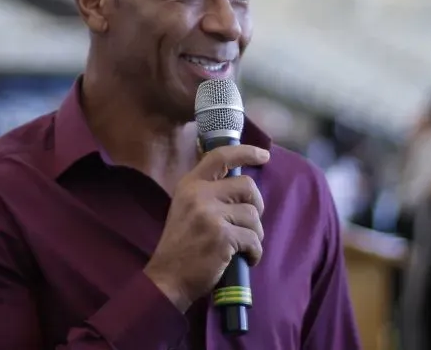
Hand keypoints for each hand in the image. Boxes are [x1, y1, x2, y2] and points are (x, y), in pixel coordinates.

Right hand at [145, 144, 269, 311]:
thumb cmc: (181, 245)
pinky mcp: (222, 237)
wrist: (167, 278)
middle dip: (257, 204)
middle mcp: (200, 194)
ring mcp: (211, 215)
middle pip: (247, 186)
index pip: (221, 156)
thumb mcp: (186, 207)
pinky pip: (253, 239)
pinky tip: (247, 259)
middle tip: (252, 221)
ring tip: (243, 246)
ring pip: (253, 215)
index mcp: (190, 184)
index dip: (246, 152)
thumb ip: (208, 193)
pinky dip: (255, 252)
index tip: (264, 155)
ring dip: (255, 234)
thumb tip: (243, 187)